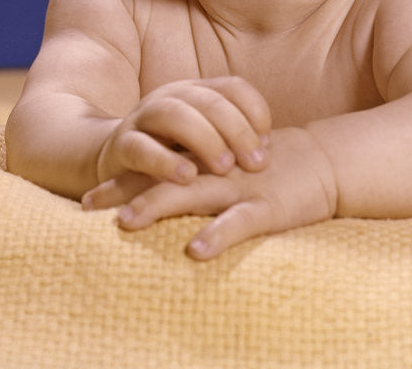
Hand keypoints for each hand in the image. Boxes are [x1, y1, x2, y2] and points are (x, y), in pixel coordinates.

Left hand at [84, 126, 338, 259]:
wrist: (324, 161)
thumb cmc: (272, 166)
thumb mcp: (233, 165)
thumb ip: (202, 172)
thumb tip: (162, 188)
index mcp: (208, 161)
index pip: (157, 167)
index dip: (122, 181)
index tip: (86, 200)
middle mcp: (216, 171)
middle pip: (162, 179)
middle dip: (124, 192)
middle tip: (88, 205)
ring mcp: (239, 187)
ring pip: (193, 195)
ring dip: (157, 206)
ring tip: (126, 221)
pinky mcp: (266, 206)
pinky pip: (238, 223)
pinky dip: (217, 235)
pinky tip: (195, 251)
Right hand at [88, 76, 271, 199]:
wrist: (116, 167)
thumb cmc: (176, 156)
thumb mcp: (207, 143)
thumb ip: (233, 141)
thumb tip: (266, 151)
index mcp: (196, 92)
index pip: (233, 87)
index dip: (255, 110)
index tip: (268, 143)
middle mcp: (170, 97)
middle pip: (208, 100)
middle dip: (236, 130)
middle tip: (255, 162)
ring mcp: (143, 118)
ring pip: (174, 114)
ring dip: (204, 139)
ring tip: (224, 166)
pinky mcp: (121, 146)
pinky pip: (141, 148)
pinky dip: (165, 162)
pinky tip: (187, 178)